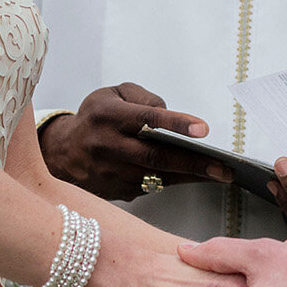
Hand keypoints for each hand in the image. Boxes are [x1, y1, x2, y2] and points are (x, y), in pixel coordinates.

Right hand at [38, 84, 227, 199]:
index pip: (147, 119)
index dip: (177, 124)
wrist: (61, 153)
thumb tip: (171, 117)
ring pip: (157, 177)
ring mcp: (111, 173)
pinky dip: (174, 182)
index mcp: (109, 116)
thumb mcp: (112, 94)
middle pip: (157, 157)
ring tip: (220, 174)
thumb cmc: (95, 118)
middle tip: (224, 168)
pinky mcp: (116, 192)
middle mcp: (109, 146)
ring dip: (191, 177)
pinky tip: (194, 178)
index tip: (204, 130)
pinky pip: (150, 188)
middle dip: (194, 163)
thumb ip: (143, 97)